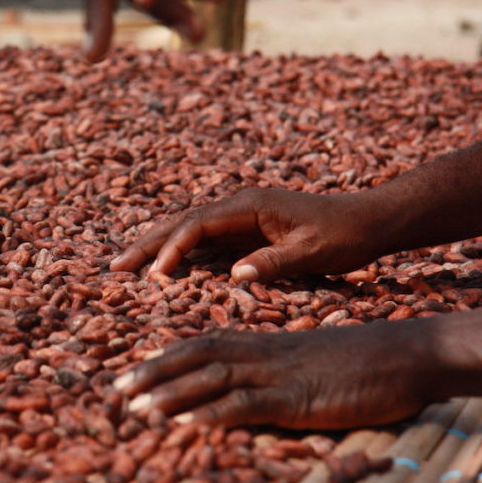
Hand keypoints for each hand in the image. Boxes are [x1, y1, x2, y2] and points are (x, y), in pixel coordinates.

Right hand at [109, 187, 384, 282]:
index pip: (197, 225)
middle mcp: (238, 207)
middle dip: (146, 245)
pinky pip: (203, 244)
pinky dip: (179, 257)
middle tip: (113, 268)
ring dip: (156, 249)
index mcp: (249, 205)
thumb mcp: (312, 252)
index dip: (172, 250)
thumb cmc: (343, 236)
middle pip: (181, 224)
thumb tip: (234, 276)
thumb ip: (274, 262)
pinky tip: (162, 273)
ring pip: (187, 232)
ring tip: (124, 269)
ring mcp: (239, 219)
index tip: (153, 277)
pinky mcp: (244, 233)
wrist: (368, 221)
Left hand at [114, 325, 436, 429]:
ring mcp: (279, 374)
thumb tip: (254, 392)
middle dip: (153, 373)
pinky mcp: (298, 399)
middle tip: (116, 391)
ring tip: (137, 409)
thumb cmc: (364, 360)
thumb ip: (281, 371)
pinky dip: (213, 414)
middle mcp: (264, 354)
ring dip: (171, 395)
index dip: (166, 357)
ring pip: (212, 379)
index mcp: (266, 343)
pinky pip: (247, 404)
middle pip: (196, 356)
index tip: (136, 371)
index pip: (205, 343)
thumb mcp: (312, 362)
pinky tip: (187, 426)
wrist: (407, 353)